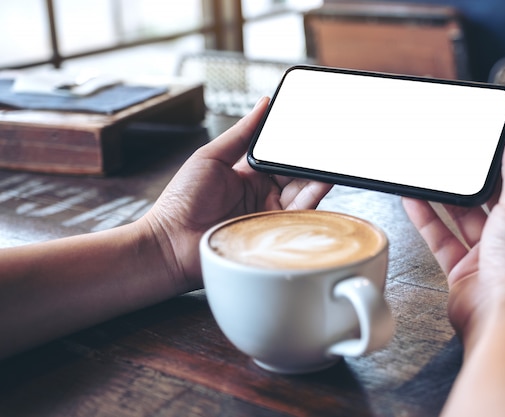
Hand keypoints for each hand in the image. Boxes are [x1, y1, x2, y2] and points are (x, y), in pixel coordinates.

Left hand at [141, 97, 331, 292]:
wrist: (171, 243)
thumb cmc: (181, 200)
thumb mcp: (211, 156)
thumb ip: (241, 133)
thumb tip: (263, 104)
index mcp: (248, 173)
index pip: (278, 154)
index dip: (293, 142)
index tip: (308, 126)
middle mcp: (262, 193)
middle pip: (294, 173)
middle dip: (309, 158)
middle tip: (325, 141)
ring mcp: (268, 212)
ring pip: (302, 191)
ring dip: (317, 175)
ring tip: (330, 158)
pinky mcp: (272, 230)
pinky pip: (299, 213)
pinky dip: (313, 197)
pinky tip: (322, 181)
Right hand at [402, 122, 504, 346]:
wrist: (503, 320)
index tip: (492, 137)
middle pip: (495, 198)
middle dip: (474, 178)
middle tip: (455, 154)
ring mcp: (492, 255)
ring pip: (465, 217)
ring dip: (447, 196)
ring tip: (430, 172)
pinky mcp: (465, 269)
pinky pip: (443, 238)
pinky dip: (428, 219)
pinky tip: (415, 199)